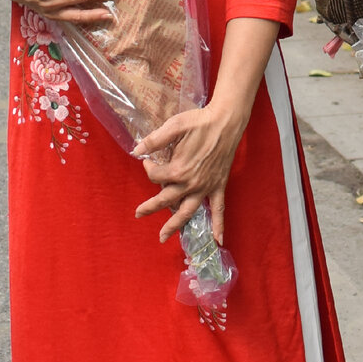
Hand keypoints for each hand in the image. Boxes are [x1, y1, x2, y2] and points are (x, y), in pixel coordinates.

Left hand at [131, 101, 249, 244]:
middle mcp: (191, 183)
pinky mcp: (218, 186)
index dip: (148, 167)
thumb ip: (154, 140)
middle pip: (166, 200)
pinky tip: (217, 240)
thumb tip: (136, 150)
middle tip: (138, 213)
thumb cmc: (199, 122)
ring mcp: (205, 187)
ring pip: (187, 211)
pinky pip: (219, 209)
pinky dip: (218, 225)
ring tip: (163, 237)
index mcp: (178, 169)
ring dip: (175, 225)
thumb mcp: (173, 126)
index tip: (148, 159)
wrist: (226, 122)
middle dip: (150, 207)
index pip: (155, 176)